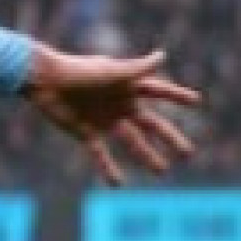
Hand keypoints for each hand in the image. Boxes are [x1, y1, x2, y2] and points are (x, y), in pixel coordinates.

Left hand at [22, 45, 201, 184]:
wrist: (44, 81)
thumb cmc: (79, 71)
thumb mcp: (111, 71)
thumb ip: (137, 68)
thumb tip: (163, 56)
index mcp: (127, 86)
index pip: (159, 91)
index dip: (176, 96)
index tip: (196, 101)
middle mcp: (119, 104)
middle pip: (151, 125)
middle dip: (169, 138)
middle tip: (188, 153)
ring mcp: (104, 120)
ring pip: (131, 142)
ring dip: (146, 156)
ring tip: (162, 170)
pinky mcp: (85, 133)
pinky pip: (100, 154)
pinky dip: (108, 169)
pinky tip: (117, 184)